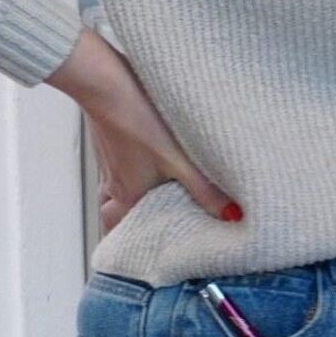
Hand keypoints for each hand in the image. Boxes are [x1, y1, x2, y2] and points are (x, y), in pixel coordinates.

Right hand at [49, 27, 240, 235]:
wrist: (103, 78)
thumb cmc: (136, 117)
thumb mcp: (178, 159)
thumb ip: (205, 190)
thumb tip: (232, 217)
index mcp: (128, 195)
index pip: (121, 234)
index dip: (131, 248)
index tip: (147, 257)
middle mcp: (115, 183)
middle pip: (116, 216)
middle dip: (132, 226)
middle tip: (154, 232)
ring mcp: (111, 160)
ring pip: (117, 191)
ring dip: (134, 199)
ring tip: (159, 201)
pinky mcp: (113, 139)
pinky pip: (120, 167)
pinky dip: (134, 172)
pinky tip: (152, 162)